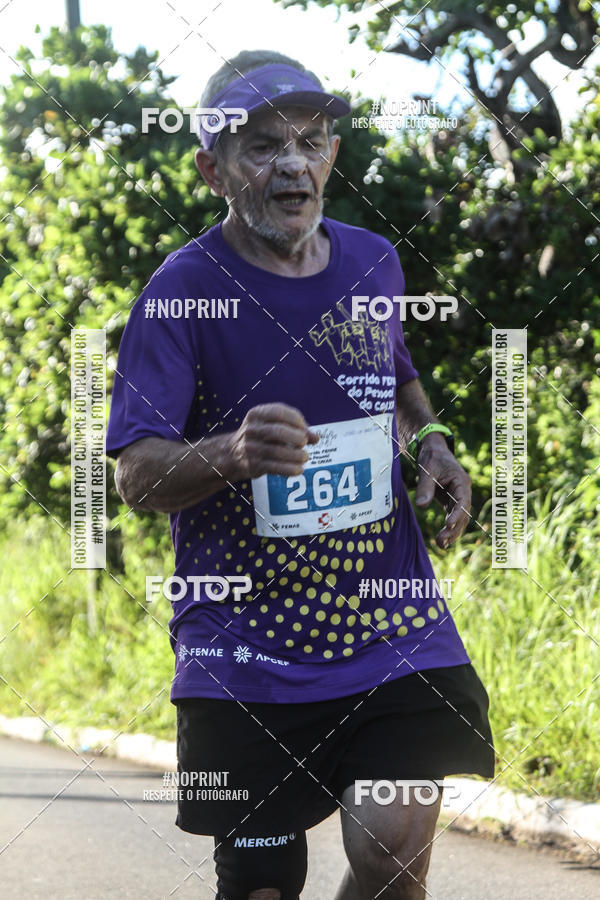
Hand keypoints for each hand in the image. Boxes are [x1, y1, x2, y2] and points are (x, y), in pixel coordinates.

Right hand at [228, 403, 318, 479]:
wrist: (233, 454)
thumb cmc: (262, 437)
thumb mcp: (274, 426)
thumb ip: (296, 429)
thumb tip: (316, 438)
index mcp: (256, 414)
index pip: (279, 412)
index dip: (295, 419)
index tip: (303, 428)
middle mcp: (251, 430)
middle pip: (278, 431)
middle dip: (296, 437)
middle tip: (303, 443)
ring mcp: (250, 448)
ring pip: (277, 451)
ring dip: (296, 455)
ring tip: (305, 457)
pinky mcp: (253, 465)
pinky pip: (275, 467)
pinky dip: (290, 469)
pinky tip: (299, 469)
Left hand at [413, 433, 470, 548]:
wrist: (432, 451)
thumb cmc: (432, 457)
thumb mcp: (427, 469)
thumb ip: (425, 487)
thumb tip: (421, 506)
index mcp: (461, 482)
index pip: (463, 501)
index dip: (457, 514)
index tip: (448, 524)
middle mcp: (462, 492)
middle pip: (463, 514)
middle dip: (454, 528)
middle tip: (441, 540)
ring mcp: (457, 498)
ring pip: (459, 519)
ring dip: (451, 532)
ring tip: (440, 544)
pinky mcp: (449, 502)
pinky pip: (452, 517)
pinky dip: (448, 529)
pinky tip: (441, 541)